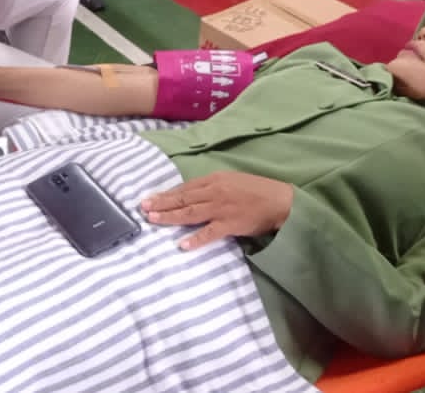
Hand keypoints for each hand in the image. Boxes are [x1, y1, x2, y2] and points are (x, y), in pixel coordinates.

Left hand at [140, 171, 293, 249]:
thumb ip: (212, 186)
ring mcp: (221, 208)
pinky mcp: (230, 224)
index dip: (167, 194)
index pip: (185, 188)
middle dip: (162, 204)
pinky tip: (182, 244)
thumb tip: (191, 195)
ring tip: (153, 220)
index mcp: (215, 180)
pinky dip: (196, 239)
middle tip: (143, 208)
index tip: (151, 199)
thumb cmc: (257, 191)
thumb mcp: (232, 181)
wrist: (280, 201)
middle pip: (183, 198)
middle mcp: (215, 192)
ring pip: (190, 213)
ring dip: (170, 217)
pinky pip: (209, 233)